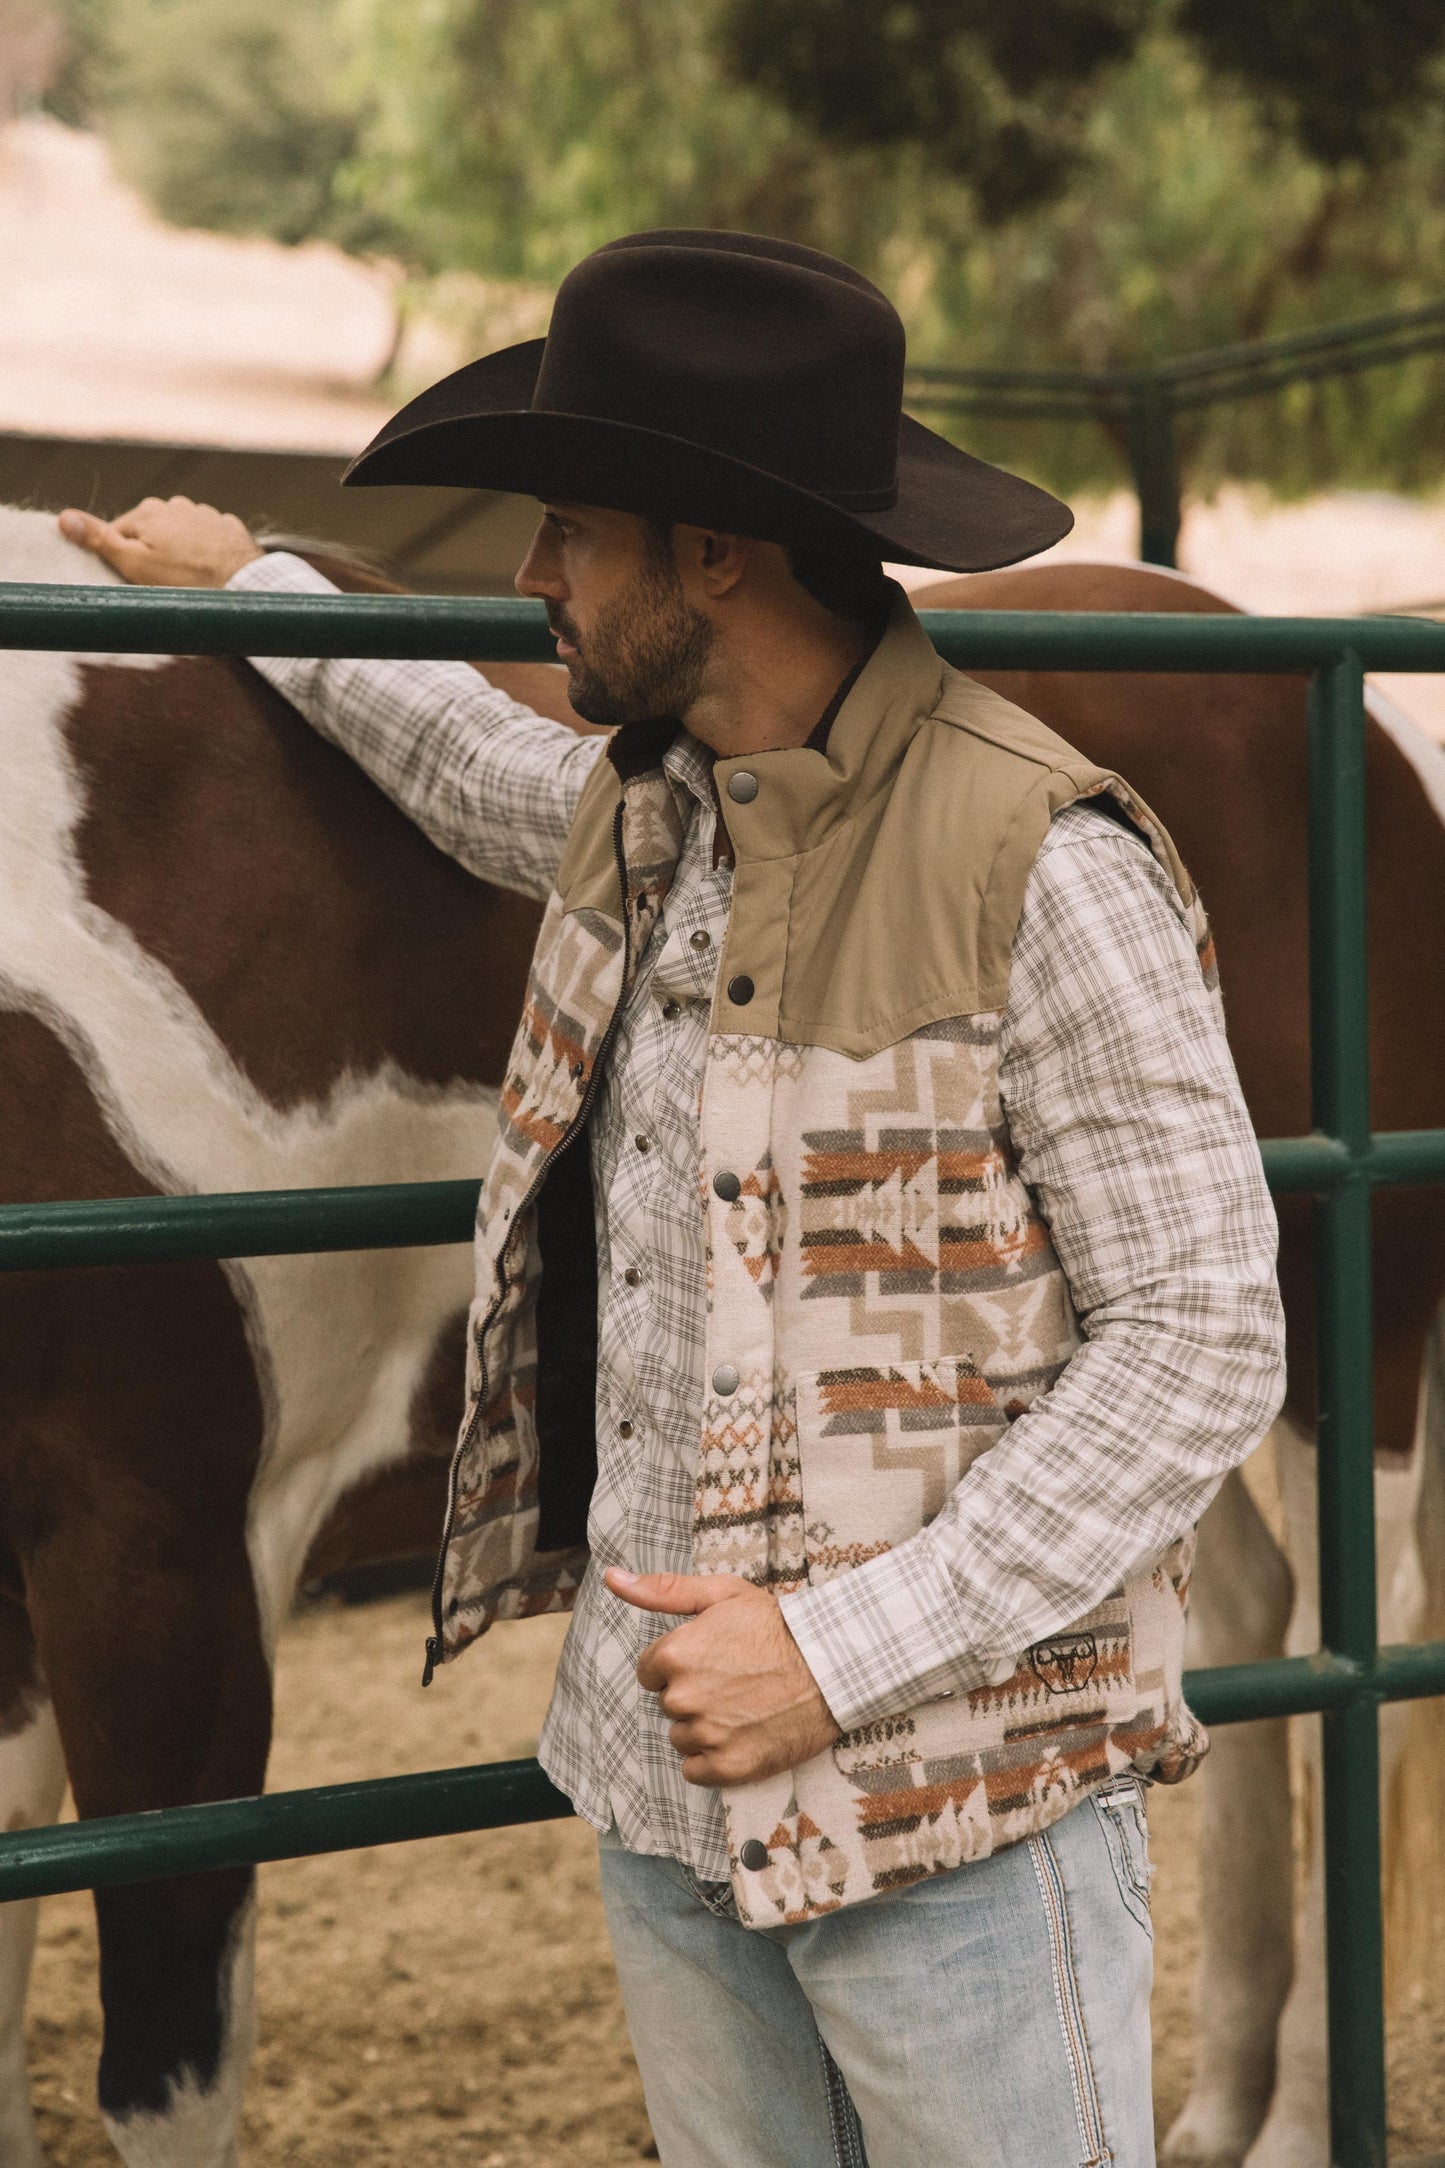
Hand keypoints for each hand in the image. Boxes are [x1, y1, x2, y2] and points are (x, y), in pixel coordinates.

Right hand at [57, 497, 261, 587]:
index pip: (119, 533)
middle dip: (152, 554)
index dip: (122, 558)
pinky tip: (210, 572)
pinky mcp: (229, 528)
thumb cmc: (184, 579)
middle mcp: (176, 505)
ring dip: (180, 553)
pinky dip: (207, 554)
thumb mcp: (134, 564)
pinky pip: (209, 541)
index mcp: (147, 511)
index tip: (133, 579)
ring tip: (188, 580)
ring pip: (181, 536)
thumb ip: (100, 540)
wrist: (242, 584)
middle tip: (162, 583)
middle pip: (151, 533)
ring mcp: (205, 514)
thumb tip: (64, 518)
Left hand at [606, 1567, 840, 1786]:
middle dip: (693, 1695)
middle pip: (668, 1705)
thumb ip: (663, 1590)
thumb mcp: (722, 1594)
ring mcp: (707, 1735)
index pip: (650, 1672)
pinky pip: (695, 1771)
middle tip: (735, 1681)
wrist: (832, 1665)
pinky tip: (741, 1736)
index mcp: (675, 1655)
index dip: (680, 1664)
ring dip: (704, 1728)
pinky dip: (713, 1760)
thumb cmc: (777, 1626)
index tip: (712, 1660)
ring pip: (682, 1738)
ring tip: (743, 1707)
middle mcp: (684, 1698)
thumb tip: (611, 1578)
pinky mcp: (730, 1767)